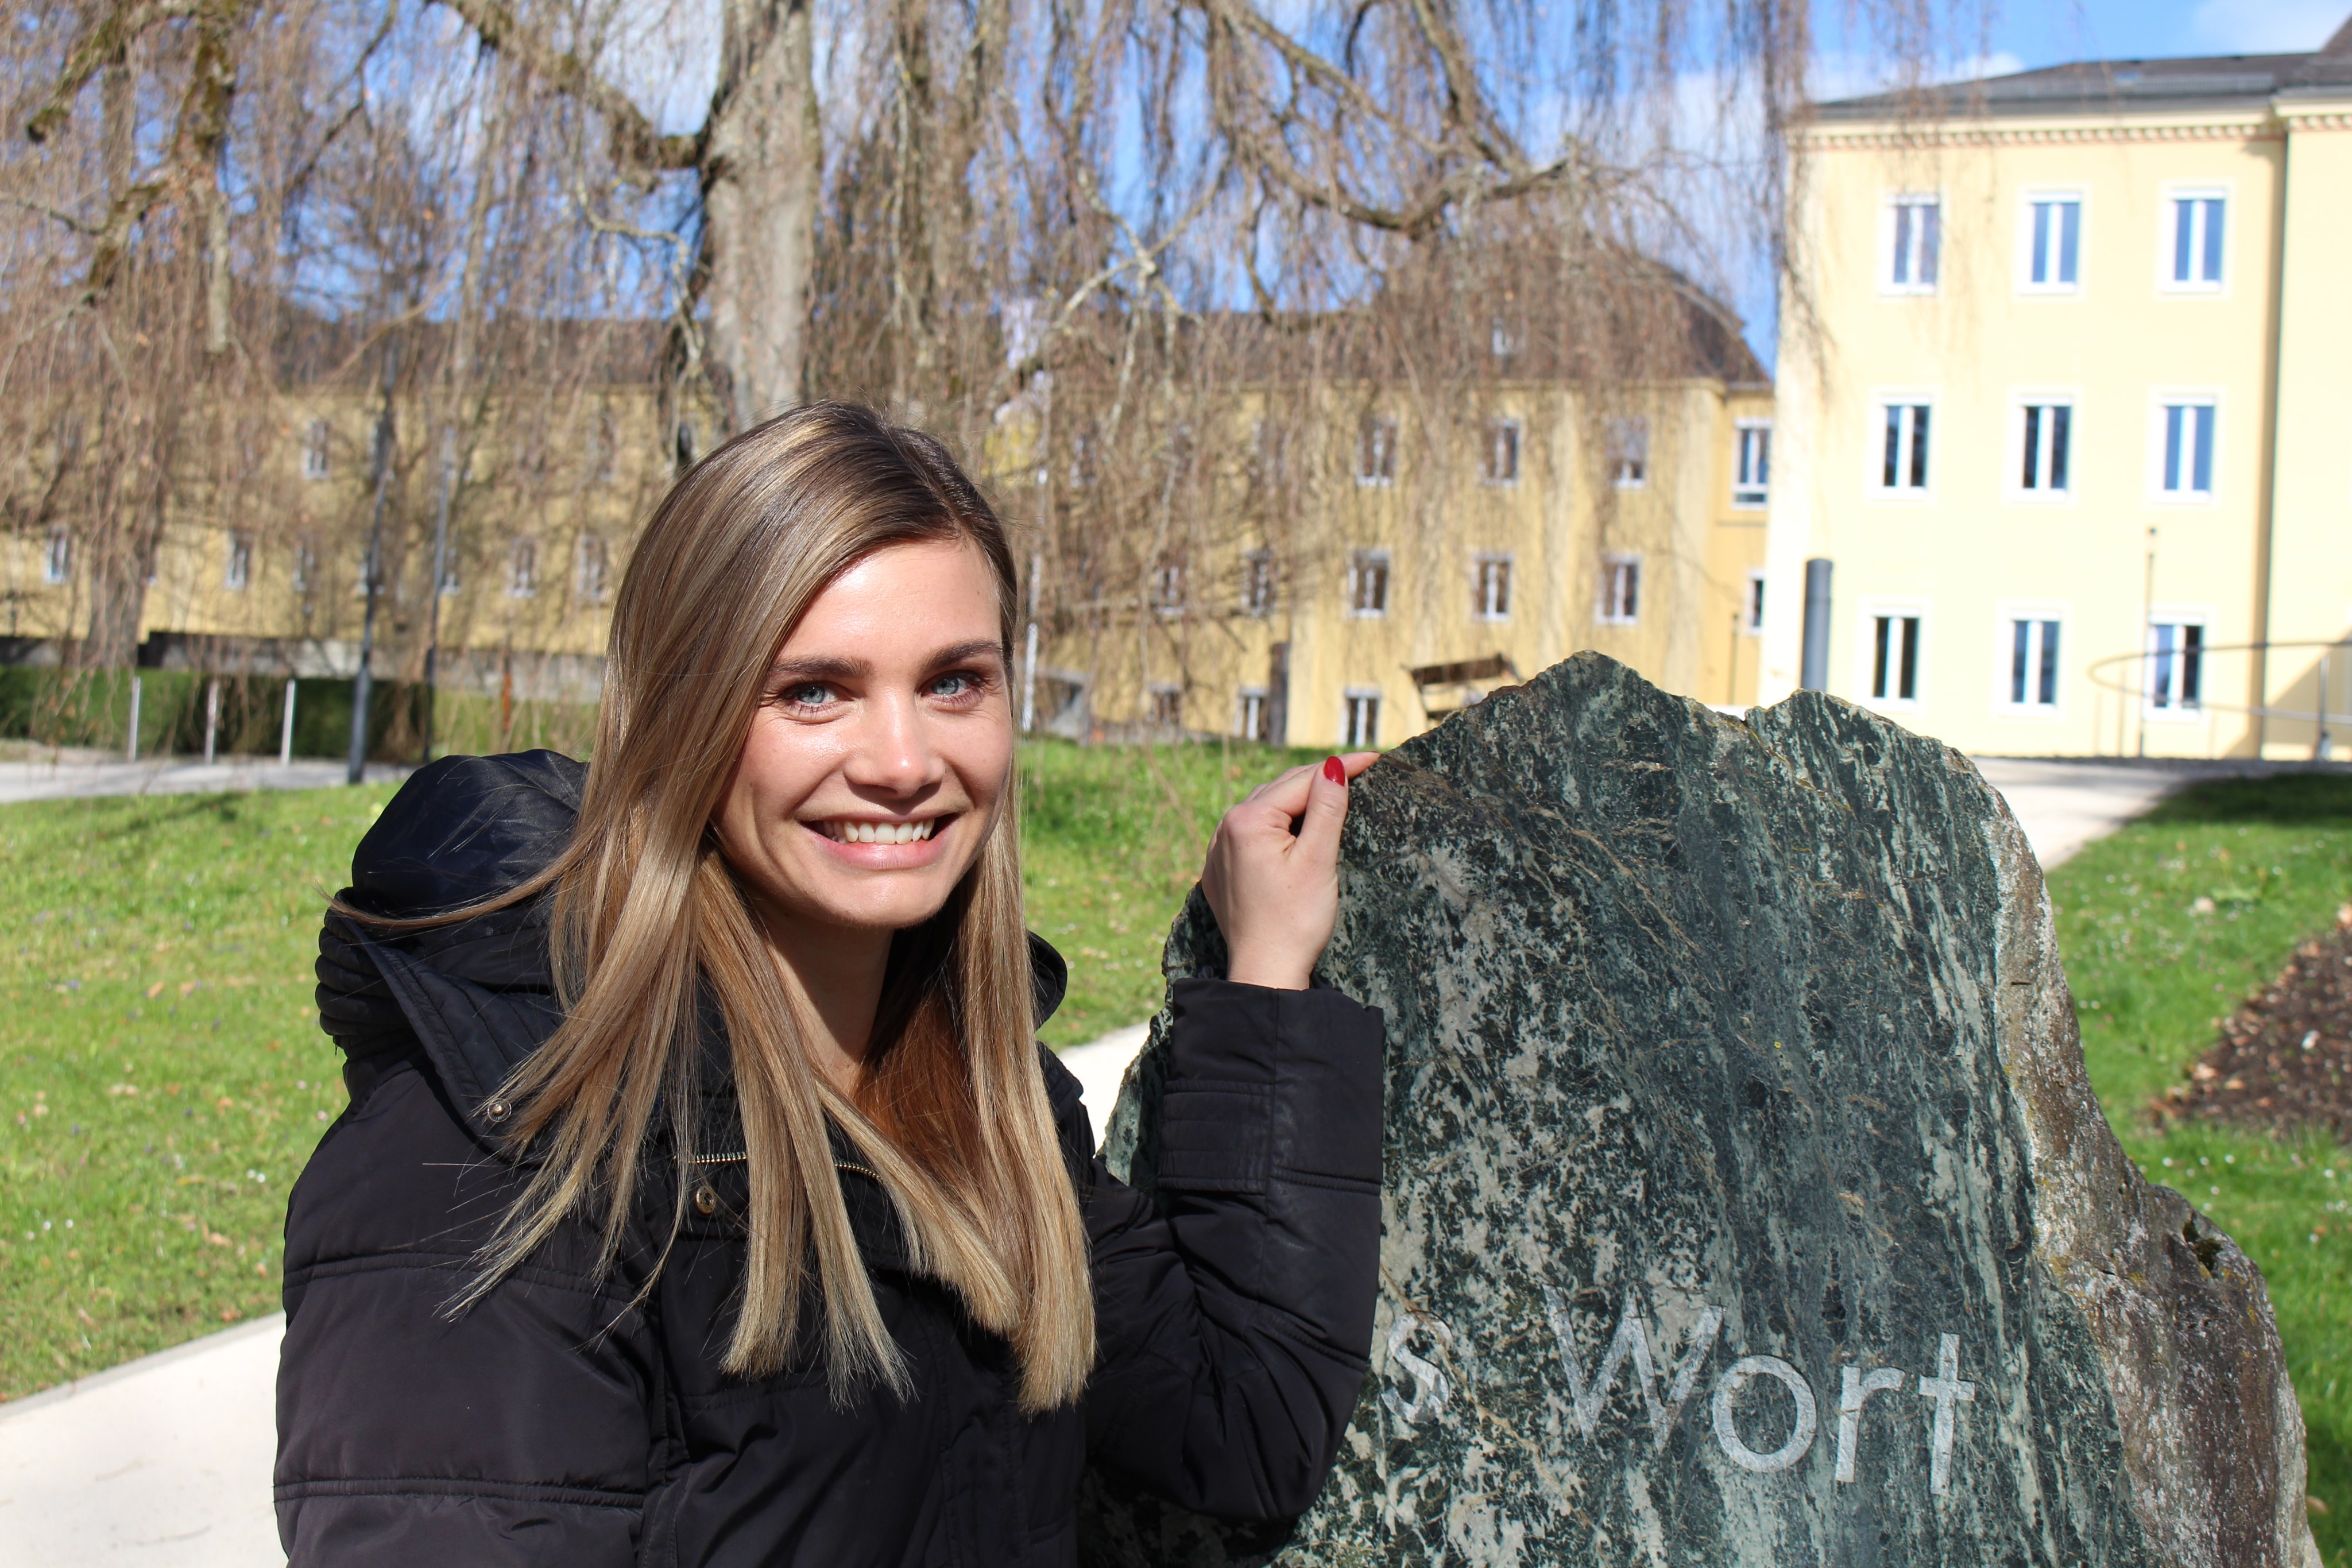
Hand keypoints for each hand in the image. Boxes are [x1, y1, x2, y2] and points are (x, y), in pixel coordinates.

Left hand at [1199, 753, 1377, 989]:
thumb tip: (1333, 766)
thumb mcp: (1318, 860)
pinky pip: (1251, 833)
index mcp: (1247, 820)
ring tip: (1331, 791)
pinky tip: (1295, 826)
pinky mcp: (1220, 871)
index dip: (1340, 767)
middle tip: (1359, 770)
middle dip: (1319, 779)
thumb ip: (1326, 809)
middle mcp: (1225, 828)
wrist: (1265, 973)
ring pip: (1265, 809)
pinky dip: (1277, 824)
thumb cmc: (1295, 922)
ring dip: (1296, 799)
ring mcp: (1218, 850)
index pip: (1301, 781)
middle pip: (1281, 790)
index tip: (1374, 758)